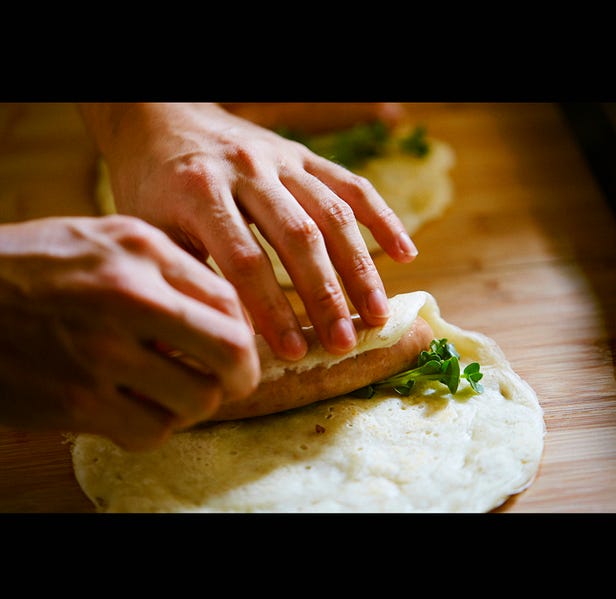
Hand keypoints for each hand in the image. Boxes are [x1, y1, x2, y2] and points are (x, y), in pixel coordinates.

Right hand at [0, 215, 259, 450]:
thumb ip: (169, 266)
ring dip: (198, 403)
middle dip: (243, 374)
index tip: (239, 345)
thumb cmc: (33, 264)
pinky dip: (158, 425)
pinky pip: (152, 431)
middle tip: (235, 381)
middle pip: (230, 353)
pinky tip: (140, 407)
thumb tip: (227, 311)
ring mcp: (101, 354)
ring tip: (179, 392)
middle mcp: (128, 299)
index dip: (246, 331)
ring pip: (198, 400)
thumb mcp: (104, 237)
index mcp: (140, 252)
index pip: (229, 302)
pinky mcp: (76, 403)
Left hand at [80, 103, 417, 359]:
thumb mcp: (149, 230)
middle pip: (298, 237)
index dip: (273, 310)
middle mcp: (245, 170)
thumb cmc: (151, 185)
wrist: (162, 117)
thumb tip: (216, 340)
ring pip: (332, 214)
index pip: (245, 261)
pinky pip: (351, 184)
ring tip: (377, 314)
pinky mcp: (302, 154)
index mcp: (198, 192)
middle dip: (325, 296)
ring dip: (360, 268)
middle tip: (344, 344)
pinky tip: (406, 253)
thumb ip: (185, 276)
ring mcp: (280, 158)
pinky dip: (382, 218)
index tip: (294, 352)